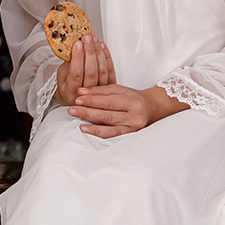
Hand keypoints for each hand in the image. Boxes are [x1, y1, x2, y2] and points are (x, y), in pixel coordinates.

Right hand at [53, 33, 115, 106]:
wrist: (75, 96)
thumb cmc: (67, 84)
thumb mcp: (61, 74)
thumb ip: (68, 62)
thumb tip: (75, 45)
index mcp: (70, 90)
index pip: (76, 73)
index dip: (78, 57)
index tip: (77, 44)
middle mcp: (86, 94)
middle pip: (91, 72)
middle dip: (89, 52)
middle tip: (87, 38)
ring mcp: (99, 92)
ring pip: (102, 71)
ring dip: (99, 52)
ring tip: (95, 40)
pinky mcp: (109, 88)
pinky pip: (110, 71)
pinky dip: (107, 58)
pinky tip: (103, 47)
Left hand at [69, 83, 187, 137]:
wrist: (151, 108)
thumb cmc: (132, 97)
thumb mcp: (119, 89)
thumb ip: (100, 90)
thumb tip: (81, 92)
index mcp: (131, 100)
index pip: (108, 100)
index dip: (92, 99)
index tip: (78, 97)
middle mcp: (134, 114)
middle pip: (108, 113)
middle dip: (88, 111)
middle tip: (73, 109)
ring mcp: (133, 126)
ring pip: (110, 125)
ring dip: (92, 123)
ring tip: (78, 121)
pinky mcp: (131, 134)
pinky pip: (113, 135)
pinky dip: (99, 133)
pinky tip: (87, 131)